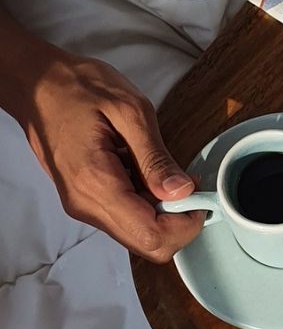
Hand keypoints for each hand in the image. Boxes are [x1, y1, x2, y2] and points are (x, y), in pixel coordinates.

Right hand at [9, 44, 204, 261]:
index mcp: (96, 184)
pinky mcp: (84, 199)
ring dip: (163, 211)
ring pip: (137, 233)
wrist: (37, 84)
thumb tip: (181, 192)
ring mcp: (83, 204)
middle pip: (146, 244)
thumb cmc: (78, 88)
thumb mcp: (129, 111)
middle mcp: (86, 204)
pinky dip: (146, 202)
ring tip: (167, 172)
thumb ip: (155, 157)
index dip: (185, 224)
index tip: (199, 196)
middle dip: (178, 221)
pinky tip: (147, 171)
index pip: (151, 235)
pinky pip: (125, 216)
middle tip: (189, 184)